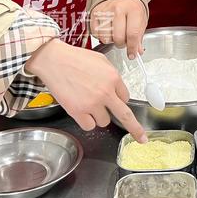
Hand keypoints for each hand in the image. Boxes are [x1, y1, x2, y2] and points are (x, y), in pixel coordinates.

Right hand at [25, 39, 146, 141]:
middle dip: (135, 129)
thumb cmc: (76, 58)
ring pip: (104, 121)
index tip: (119, 104)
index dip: (119, 100)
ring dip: (99, 116)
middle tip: (142, 138)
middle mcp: (106, 92)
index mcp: (114, 78)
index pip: (125, 97)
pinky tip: (81, 110)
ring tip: (87, 103)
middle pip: (125, 115)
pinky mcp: (77, 111)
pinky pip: (89, 126)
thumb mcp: (101, 61)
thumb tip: (116, 88)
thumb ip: (112, 76)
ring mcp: (92, 103)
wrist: (55, 61)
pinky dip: (87, 121)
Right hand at [89, 0, 147, 58]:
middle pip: (118, 38)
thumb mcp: (141, 20)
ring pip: (106, 38)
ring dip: (111, 40)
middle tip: (124, 40)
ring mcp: (105, 11)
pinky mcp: (94, 14)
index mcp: (133, 9)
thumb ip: (139, 37)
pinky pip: (96, 34)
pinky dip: (102, 36)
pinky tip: (108, 30)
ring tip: (116, 33)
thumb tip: (136, 52)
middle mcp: (118, 9)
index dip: (132, 48)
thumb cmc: (132, 7)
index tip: (132, 54)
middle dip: (122, 44)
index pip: (133, 34)